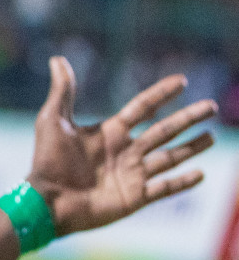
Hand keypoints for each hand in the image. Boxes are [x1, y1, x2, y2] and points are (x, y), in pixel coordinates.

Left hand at [27, 56, 215, 235]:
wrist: (47, 201)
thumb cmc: (47, 161)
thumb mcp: (53, 121)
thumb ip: (62, 92)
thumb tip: (57, 59)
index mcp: (110, 132)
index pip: (143, 108)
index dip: (161, 94)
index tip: (181, 80)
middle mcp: (125, 151)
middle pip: (164, 130)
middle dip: (187, 118)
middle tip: (211, 106)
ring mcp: (132, 174)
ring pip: (170, 157)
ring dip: (191, 147)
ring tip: (211, 137)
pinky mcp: (134, 197)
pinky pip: (164, 188)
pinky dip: (183, 182)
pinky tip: (201, 174)